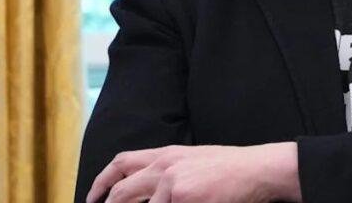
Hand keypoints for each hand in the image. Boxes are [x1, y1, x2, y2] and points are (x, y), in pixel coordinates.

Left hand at [87, 142, 300, 202]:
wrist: (258, 169)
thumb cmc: (232, 168)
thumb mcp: (194, 161)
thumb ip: (169, 171)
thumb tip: (150, 194)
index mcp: (167, 153)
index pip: (122, 163)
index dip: (102, 181)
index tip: (93, 198)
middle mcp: (164, 165)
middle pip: (122, 191)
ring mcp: (173, 182)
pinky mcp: (184, 198)